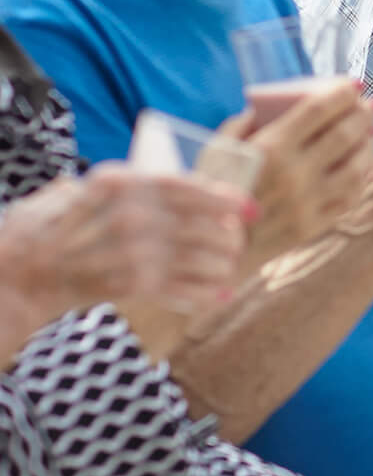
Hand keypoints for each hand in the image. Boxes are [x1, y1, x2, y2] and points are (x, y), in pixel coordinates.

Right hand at [0, 163, 248, 326]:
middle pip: (199, 223)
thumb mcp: (78, 190)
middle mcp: (129, 213)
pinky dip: (205, 293)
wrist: (16, 276)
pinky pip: (180, 288)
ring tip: (229, 265)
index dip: (220, 196)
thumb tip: (160, 181)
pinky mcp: (129, 284)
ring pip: (197, 256)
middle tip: (240, 238)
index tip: (246, 206)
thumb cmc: (46, 230)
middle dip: (228, 234)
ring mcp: (131, 250)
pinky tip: (219, 294)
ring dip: (221, 264)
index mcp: (118, 183)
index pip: (182, 186)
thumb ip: (118, 186)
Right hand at [223, 82, 372, 267]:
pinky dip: (361, 177)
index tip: (354, 84)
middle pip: (344, 134)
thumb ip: (245, 123)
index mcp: (269, 148)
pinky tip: (360, 166)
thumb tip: (273, 105)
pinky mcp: (314, 225)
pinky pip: (350, 196)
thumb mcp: (218, 150)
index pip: (318, 110)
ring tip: (368, 133)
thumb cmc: (212, 191)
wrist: (210, 249)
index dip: (342, 93)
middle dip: (363, 114)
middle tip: (369, 105)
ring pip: (356, 166)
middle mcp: (294, 174)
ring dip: (368, 145)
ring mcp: (307, 202)